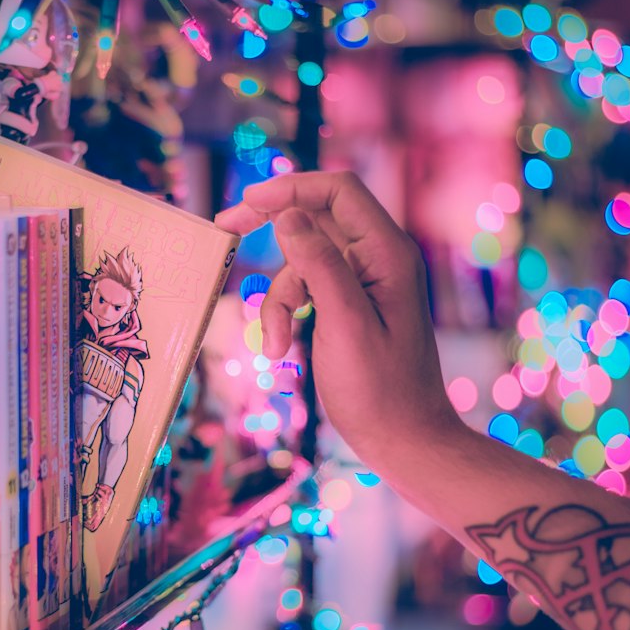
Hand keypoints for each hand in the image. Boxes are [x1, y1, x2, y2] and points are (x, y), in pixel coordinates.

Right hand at [215, 172, 458, 472]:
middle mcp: (379, 258)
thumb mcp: (344, 324)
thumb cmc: (381, 391)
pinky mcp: (351, 305)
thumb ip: (319, 265)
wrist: (405, 441)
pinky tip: (281, 348)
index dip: (291, 189)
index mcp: (387, 254)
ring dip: (278, 298)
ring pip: (303, 262)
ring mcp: (365, 281)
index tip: (247, 203)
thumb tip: (288, 216)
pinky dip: (287, 313)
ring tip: (276, 344)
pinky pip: (308, 289)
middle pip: (316, 218)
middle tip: (225, 228)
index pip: (338, 192)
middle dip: (271, 230)